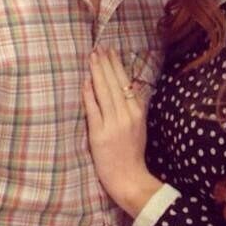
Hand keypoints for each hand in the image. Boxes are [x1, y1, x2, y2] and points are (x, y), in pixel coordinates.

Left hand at [82, 48, 161, 215]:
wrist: (129, 177)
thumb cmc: (133, 152)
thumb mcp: (140, 125)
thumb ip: (135, 106)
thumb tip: (130, 86)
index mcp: (137, 111)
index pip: (126, 82)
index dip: (117, 65)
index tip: (111, 51)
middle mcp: (126, 114)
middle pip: (114, 83)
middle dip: (105, 64)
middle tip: (99, 48)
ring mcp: (113, 123)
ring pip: (104, 92)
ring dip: (97, 73)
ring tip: (92, 58)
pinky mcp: (99, 133)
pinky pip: (93, 109)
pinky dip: (89, 94)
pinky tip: (85, 81)